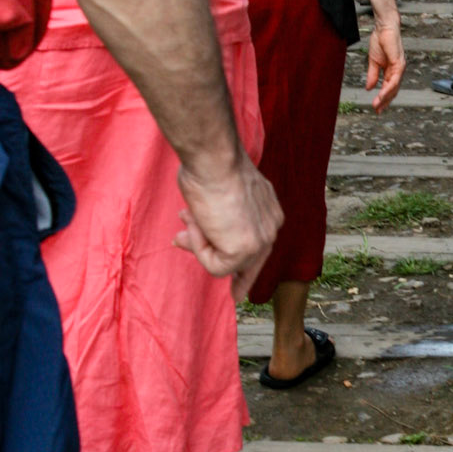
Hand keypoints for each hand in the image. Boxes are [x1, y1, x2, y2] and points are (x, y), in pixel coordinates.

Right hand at [175, 151, 282, 297]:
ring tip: (188, 213)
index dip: (245, 272)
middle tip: (182, 246)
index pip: (258, 249)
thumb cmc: (209, 166)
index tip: (238, 293)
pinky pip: (214, 265)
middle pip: (244, 262)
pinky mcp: (245, 251)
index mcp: (269, 213)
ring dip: (197, 240)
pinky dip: (198, 246)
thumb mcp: (214, 197)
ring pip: (223, 263)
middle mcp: (271, 229)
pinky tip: (197, 222)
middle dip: (211, 257)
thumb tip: (182, 239)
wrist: (213, 158)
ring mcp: (261, 242)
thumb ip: (209, 222)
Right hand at [365, 15, 405, 112]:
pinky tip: (382, 95)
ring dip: (385, 98)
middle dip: (385, 102)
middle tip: (377, 111)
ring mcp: (400, 68)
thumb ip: (373, 75)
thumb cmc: (380, 41)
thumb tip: (369, 88)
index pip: (389, 88)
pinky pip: (394, 80)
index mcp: (392, 71)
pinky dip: (388, 88)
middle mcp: (398, 71)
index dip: (383, 98)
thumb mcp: (373, 62)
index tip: (376, 108)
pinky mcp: (399, 63)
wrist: (383, 28)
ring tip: (377, 105)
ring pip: (394, 87)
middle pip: (393, 91)